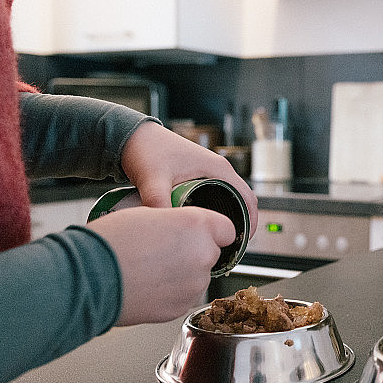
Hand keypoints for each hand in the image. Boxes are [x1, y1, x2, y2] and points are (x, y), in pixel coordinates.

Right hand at [87, 206, 235, 325]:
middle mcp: (202, 255)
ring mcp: (193, 284)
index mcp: (198, 225)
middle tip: (164, 251)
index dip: (213, 231)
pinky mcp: (181, 307)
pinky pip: (183, 296)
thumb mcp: (148, 213)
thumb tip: (180, 230)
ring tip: (150, 269)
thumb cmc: (111, 241)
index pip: (227, 230)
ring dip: (182, 274)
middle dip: (194, 253)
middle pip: (211, 254)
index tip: (202, 233)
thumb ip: (176, 223)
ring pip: (197, 277)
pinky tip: (147, 285)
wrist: (89, 275)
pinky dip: (170, 292)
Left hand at [120, 121, 257, 236]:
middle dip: (242, 223)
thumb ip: (157, 201)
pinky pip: (218, 196)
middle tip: (231, 247)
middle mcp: (217, 169)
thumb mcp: (153, 179)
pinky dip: (218, 211)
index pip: (248, 198)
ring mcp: (208, 171)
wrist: (131, 135)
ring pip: (230, 199)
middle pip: (242, 200)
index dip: (251, 222)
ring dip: (230, 218)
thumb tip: (164, 225)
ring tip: (218, 238)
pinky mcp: (198, 176)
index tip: (244, 242)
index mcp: (217, 168)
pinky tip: (204, 225)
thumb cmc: (146, 149)